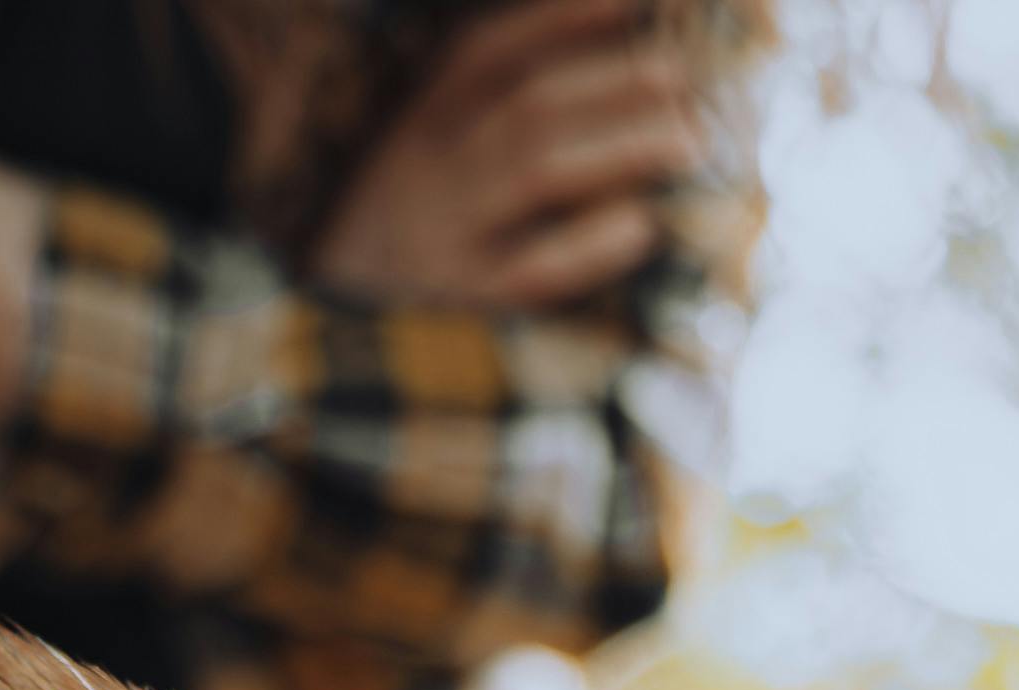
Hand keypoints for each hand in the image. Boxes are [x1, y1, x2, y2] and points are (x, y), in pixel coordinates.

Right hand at [309, 0, 708, 315]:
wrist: (328, 328)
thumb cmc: (412, 228)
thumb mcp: (426, 156)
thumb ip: (496, 113)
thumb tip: (605, 63)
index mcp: (423, 121)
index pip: (485, 55)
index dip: (555, 21)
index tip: (627, 2)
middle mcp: (431, 167)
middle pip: (526, 108)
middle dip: (608, 84)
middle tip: (682, 74)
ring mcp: (446, 233)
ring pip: (533, 172)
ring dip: (618, 149)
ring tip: (690, 139)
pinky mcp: (467, 302)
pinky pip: (529, 270)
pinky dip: (586, 246)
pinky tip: (642, 227)